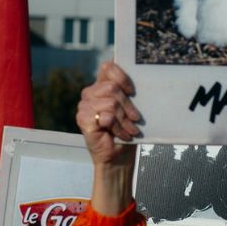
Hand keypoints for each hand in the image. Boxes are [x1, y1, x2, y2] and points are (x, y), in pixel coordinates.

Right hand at [77, 61, 140, 214]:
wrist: (118, 158)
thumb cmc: (125, 132)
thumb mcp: (129, 108)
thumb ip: (127, 93)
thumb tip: (143, 77)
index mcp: (99, 87)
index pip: (108, 68)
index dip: (122, 76)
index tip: (133, 91)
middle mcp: (89, 95)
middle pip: (112, 87)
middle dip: (128, 105)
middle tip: (136, 119)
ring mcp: (83, 107)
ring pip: (111, 102)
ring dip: (125, 119)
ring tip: (130, 130)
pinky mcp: (83, 121)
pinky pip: (106, 117)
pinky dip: (119, 128)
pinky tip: (122, 135)